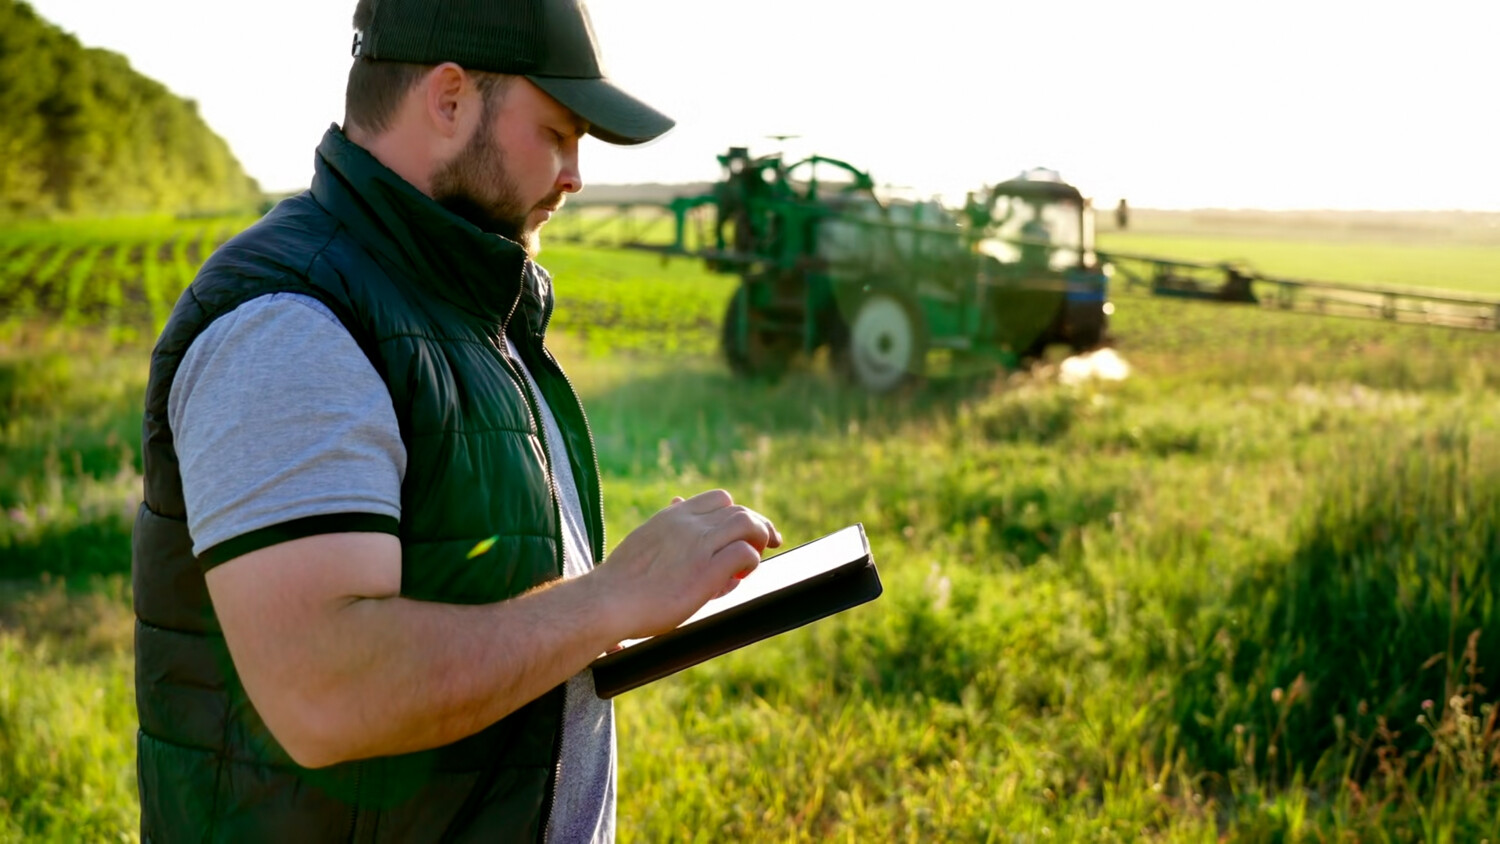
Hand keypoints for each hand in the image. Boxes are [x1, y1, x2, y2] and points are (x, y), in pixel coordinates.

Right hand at [594, 489, 781, 639]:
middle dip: (758, 527)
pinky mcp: (705, 572)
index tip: (744, 532)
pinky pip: (744, 553)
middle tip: (766, 545)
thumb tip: (679, 500)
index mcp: (673, 516)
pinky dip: (751, 562)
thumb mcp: (645, 538)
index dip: (738, 513)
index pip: (719, 499)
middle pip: (739, 510)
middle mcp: (687, 524)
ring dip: (760, 539)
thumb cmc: (623, 579)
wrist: (606, 602)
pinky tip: (740, 576)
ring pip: (746, 524)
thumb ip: (668, 524)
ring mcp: (697, 546)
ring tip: (757, 559)